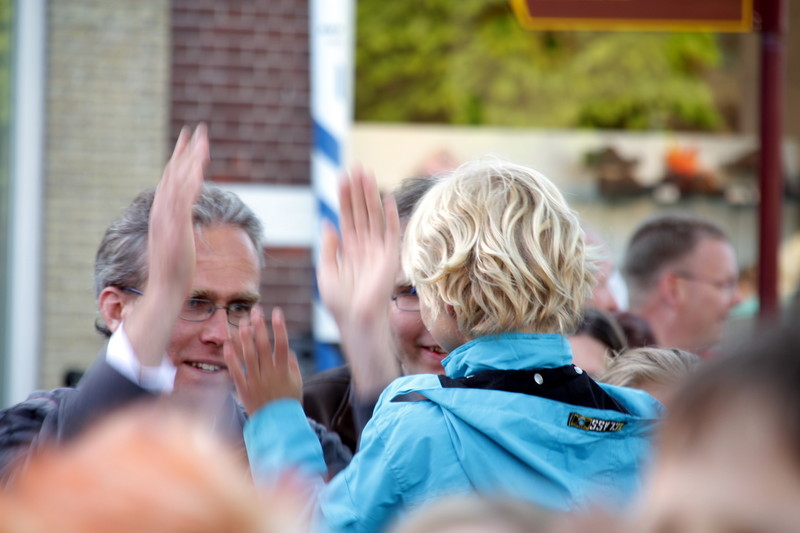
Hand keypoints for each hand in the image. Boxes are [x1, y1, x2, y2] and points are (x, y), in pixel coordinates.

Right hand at [126, 124, 208, 367]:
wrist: (166, 290)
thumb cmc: (173, 274)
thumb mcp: (175, 246)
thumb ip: (177, 231)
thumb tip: (182, 227)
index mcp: (162, 216)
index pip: (170, 182)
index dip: (178, 162)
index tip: (187, 144)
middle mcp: (162, 212)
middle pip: (174, 174)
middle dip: (185, 151)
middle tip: (195, 130)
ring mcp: (168, 218)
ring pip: (179, 180)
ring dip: (191, 158)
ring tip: (202, 138)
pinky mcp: (177, 226)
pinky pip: (185, 196)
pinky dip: (191, 178)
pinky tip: (201, 164)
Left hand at [225, 306, 302, 415]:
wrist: (278, 425)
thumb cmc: (289, 401)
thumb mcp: (297, 381)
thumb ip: (291, 363)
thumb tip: (286, 348)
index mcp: (283, 370)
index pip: (282, 344)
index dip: (279, 327)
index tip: (277, 312)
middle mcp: (269, 374)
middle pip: (263, 345)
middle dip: (260, 326)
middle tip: (256, 310)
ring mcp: (255, 381)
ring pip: (248, 355)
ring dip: (245, 337)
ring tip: (242, 321)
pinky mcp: (243, 389)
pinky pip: (235, 371)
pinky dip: (231, 358)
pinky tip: (227, 344)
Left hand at [316, 166, 401, 397]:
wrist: (356, 320)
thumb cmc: (340, 302)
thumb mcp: (326, 272)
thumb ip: (328, 248)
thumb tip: (327, 222)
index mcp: (349, 249)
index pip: (347, 217)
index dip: (345, 198)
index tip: (341, 177)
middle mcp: (365, 246)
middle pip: (361, 212)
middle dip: (358, 190)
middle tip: (355, 167)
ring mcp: (378, 250)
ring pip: (374, 216)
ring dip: (371, 196)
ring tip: (367, 174)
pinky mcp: (390, 257)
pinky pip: (391, 232)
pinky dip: (390, 215)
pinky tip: (386, 197)